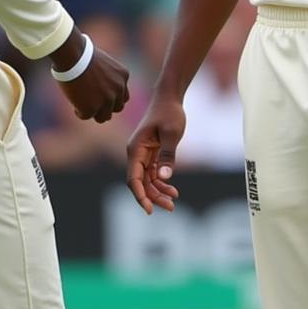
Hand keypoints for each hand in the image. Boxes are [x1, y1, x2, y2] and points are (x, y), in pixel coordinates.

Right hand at [52, 32, 129, 122]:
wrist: (73, 55)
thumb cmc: (82, 54)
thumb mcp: (103, 63)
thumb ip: (107, 77)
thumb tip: (101, 89)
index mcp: (123, 75)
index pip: (123, 95)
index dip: (112, 97)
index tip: (100, 95)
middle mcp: (118, 89)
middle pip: (117, 108)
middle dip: (106, 107)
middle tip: (92, 102)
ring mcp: (106, 100)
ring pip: (104, 116)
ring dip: (94, 112)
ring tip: (82, 103)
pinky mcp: (91, 108)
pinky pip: (85, 116)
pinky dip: (79, 111)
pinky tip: (73, 102)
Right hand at [126, 94, 183, 213]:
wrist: (170, 98)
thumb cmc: (170, 113)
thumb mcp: (172, 133)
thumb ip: (168, 155)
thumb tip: (164, 177)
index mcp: (135, 149)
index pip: (133, 178)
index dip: (140, 195)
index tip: (149, 210)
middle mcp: (136, 153)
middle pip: (140, 183)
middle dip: (153, 197)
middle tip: (170, 207)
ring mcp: (143, 154)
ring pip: (147, 180)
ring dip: (158, 192)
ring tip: (174, 200)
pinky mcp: (151, 154)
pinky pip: (153, 174)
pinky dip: (161, 183)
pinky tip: (173, 190)